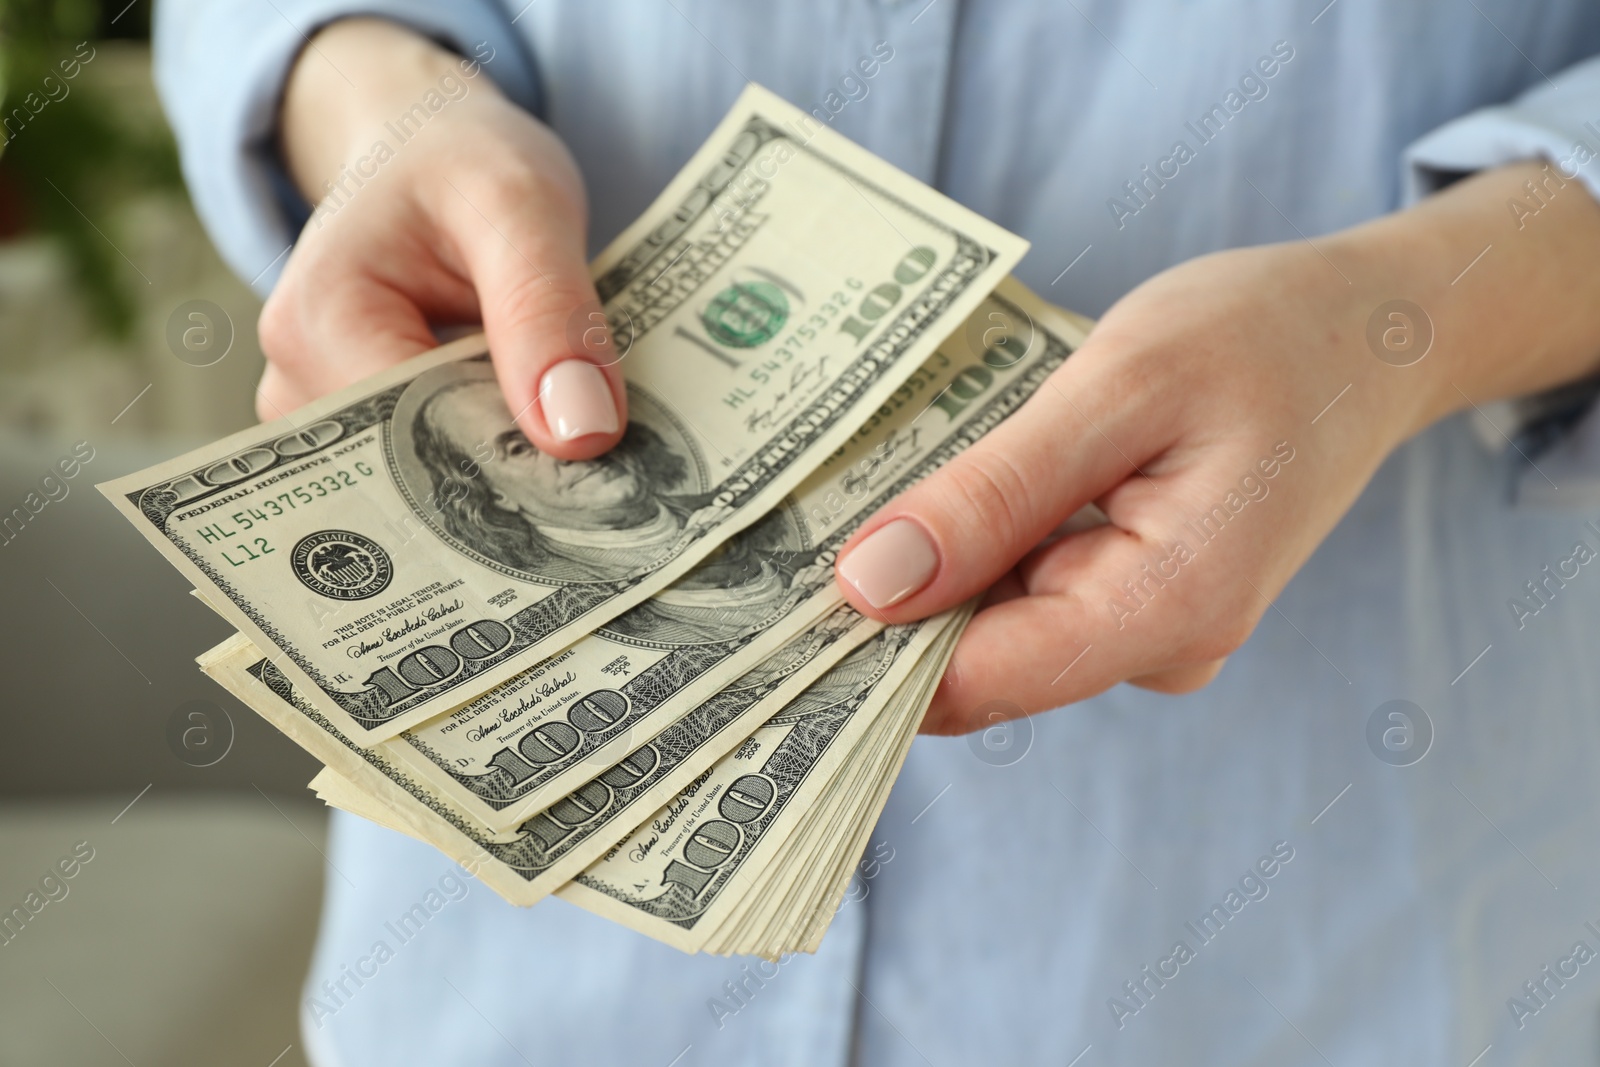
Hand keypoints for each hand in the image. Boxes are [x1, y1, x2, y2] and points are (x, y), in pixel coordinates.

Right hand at [260, 18, 622, 458]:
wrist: (428, 151)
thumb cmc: (462, 162)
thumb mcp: (520, 202)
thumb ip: (547, 308)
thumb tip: (581, 436)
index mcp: (316, 324)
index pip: (419, 440)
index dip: (517, 460)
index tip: (610, 470)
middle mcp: (300, 386)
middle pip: (423, 475)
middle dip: (520, 474)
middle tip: (621, 472)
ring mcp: (328, 419)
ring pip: (441, 483)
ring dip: (519, 471)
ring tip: (589, 441)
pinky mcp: (369, 435)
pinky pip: (446, 471)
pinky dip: (507, 456)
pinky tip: (556, 438)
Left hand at [832, 162, 1599, 733]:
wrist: (1368, 333)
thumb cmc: (1260, 337)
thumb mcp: (1119, 387)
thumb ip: (995, 495)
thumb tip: (867, 587)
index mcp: (1164, 611)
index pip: (975, 682)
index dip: (863, 656)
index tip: (760, 615)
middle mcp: (1157, 649)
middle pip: (975, 660)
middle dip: (886, 597)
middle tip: (796, 512)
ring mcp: (1148, 631)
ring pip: (992, 623)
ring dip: (931, 561)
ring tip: (881, 471)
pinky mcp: (1134, 600)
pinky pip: (1027, 591)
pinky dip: (978, 543)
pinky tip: (957, 479)